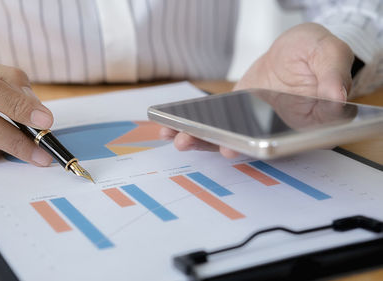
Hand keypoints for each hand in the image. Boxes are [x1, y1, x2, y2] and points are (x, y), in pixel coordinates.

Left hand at [162, 23, 353, 157]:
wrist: (296, 50)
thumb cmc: (315, 53)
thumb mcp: (329, 53)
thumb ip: (332, 72)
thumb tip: (336, 94)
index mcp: (300, 124)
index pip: (276, 143)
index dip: (251, 149)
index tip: (229, 148)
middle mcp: (273, 131)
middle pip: (244, 146)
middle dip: (214, 146)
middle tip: (189, 142)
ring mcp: (251, 125)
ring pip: (225, 139)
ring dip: (199, 140)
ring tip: (174, 136)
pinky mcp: (234, 116)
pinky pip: (213, 125)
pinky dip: (193, 127)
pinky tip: (170, 126)